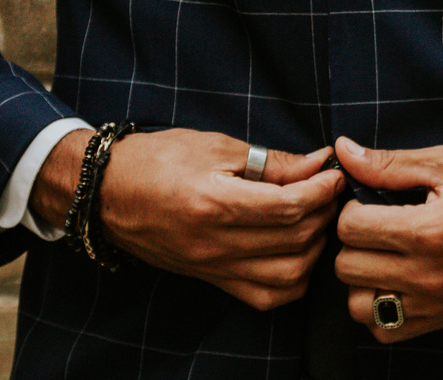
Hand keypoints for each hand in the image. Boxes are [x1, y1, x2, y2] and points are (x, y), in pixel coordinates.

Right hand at [74, 129, 342, 310]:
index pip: (288, 206)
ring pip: (287, 276)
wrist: (107, 193)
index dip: (322, 190)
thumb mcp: (215, 146)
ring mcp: (212, 268)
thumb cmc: (158, 160)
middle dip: (324, 214)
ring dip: (314, 249)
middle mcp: (213, 243)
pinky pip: (265, 296)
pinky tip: (297, 252)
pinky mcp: (211, 280)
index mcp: (212, 203)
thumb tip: (318, 164)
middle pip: (294, 240)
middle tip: (330, 191)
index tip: (334, 174)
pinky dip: (292, 279)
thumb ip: (271, 161)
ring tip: (316, 219)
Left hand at [333, 136, 442, 341]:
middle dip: (352, 241)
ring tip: (379, 256)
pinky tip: (391, 283)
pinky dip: (378, 309)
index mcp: (427, 231)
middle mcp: (427, 275)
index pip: (350, 227)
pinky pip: (385, 330)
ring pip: (358, 305)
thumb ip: (390, 163)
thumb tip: (344, 151)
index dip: (351, 207)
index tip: (368, 201)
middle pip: (347, 266)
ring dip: (360, 279)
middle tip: (373, 226)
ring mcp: (434, 304)